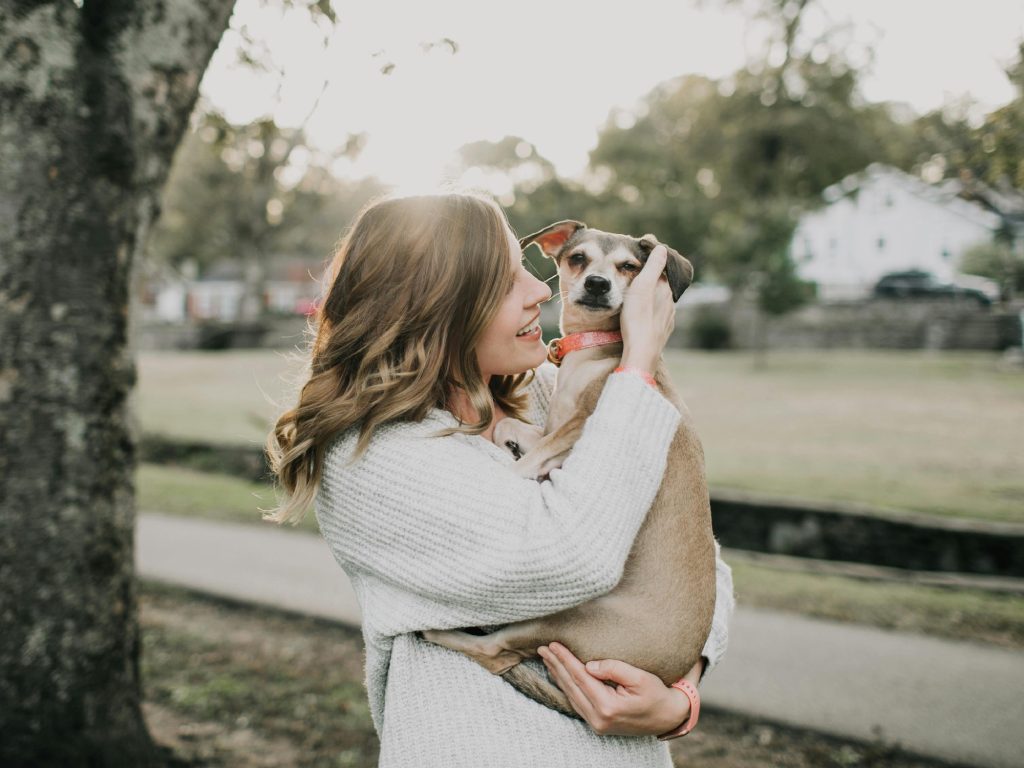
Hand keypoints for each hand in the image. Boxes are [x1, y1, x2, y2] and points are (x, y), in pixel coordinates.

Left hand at [537, 642, 701, 736]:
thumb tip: (589, 665)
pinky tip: (560, 676)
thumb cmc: (657, 695)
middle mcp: (598, 719)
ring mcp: (597, 724)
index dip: (565, 659)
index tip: (553, 644)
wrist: (668, 718)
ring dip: (558, 675)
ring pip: (571, 695)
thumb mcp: (640, 678)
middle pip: (571, 686)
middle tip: (542, 648)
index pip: (580, 677)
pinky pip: (577, 702)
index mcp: (608, 707)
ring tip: (547, 658)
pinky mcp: (598, 724)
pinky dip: (566, 687)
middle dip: (556, 665)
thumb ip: (614, 668)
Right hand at [619, 242, 675, 374]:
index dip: (654, 263)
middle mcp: (671, 303)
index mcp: (666, 289)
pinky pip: (659, 316)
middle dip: (654, 280)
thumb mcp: (642, 287)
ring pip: (661, 302)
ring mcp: (668, 318)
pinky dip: (653, 311)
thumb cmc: (638, 318)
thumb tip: (662, 248)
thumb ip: (653, 266)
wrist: (641, 352)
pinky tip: (645, 314)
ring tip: (640, 295)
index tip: (643, 257)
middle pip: (663, 286)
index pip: (663, 270)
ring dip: (653, 297)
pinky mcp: (663, 331)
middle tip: (639, 275)